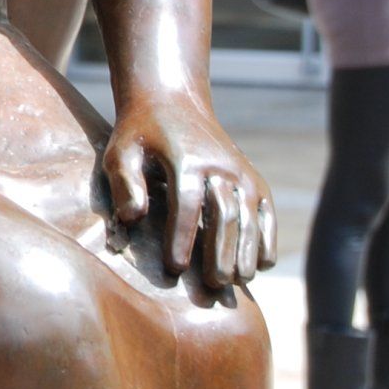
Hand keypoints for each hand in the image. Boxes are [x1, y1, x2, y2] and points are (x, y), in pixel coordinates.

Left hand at [102, 84, 275, 286]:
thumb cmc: (140, 135)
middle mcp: (219, 165)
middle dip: (221, 251)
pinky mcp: (253, 179)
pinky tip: (262, 266)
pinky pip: (266, 211)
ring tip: (238, 282)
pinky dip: (267, 238)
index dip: (182, 236)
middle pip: (225, 212)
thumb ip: (125, 183)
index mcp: (185, 158)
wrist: (173, 103)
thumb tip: (134, 218)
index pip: (186, 203)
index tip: (176, 268)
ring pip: (250, 215)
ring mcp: (240, 172)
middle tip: (215, 285)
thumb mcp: (121, 152)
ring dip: (247, 250)